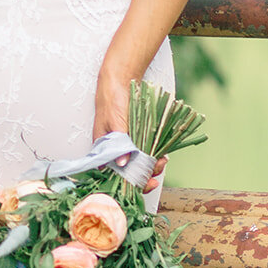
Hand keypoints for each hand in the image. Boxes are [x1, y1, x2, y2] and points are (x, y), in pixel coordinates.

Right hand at [93, 75, 165, 191]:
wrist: (119, 83)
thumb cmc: (111, 101)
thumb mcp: (114, 121)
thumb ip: (119, 142)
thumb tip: (122, 162)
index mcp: (104, 151)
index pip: (117, 176)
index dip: (133, 183)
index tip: (148, 183)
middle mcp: (114, 153)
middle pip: (130, 174)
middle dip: (145, 176)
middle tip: (158, 173)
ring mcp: (126, 147)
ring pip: (139, 166)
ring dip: (152, 167)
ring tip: (162, 161)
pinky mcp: (136, 140)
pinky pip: (145, 154)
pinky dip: (154, 157)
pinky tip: (162, 155)